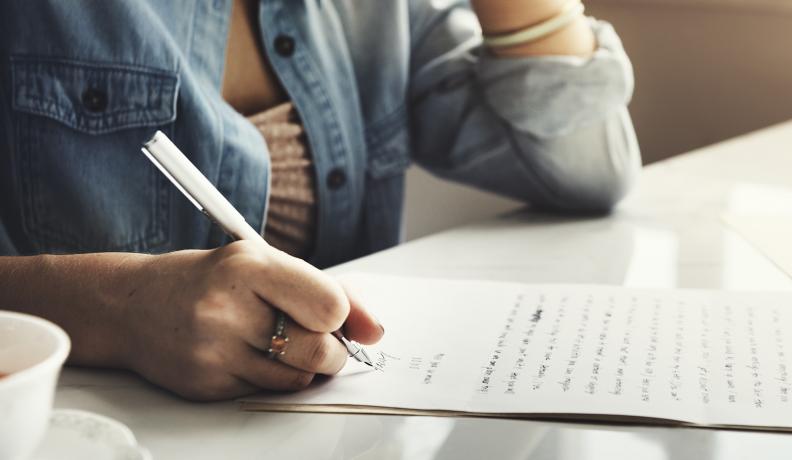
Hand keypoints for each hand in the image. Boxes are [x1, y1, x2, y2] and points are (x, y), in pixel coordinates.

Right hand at [119, 240, 383, 400]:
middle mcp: (226, 308)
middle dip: (332, 352)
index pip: (328, 305)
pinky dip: (271, 378)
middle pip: (318, 351)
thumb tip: (375, 330)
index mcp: (247, 266)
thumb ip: (325, 290)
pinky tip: (247, 355)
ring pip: (297, 379)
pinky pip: (266, 392)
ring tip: (278, 343)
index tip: (331, 314)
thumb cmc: (209, 279)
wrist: (131, 305)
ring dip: (303, 367)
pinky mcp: (204, 385)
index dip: (340, 315)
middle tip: (321, 341)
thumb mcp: (263, 264)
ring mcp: (212, 351)